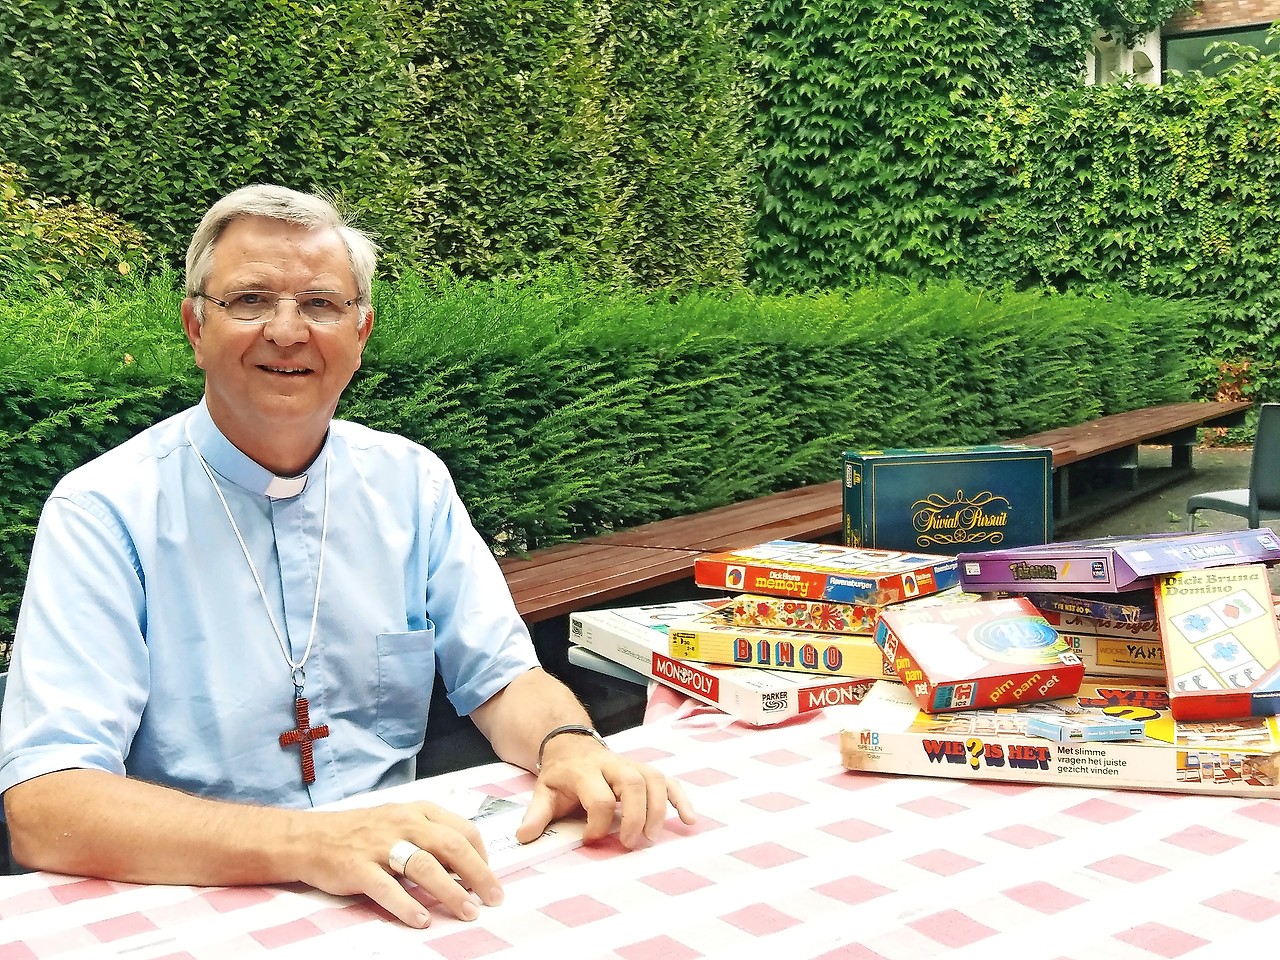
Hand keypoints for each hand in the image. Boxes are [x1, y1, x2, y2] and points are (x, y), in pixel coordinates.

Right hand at [297, 801, 503, 927]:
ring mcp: (380, 845)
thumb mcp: (400, 821)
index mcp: (418, 811)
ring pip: (424, 866)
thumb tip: (465, 865)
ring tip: (467, 911)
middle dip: (477, 873)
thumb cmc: (362, 832)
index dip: (481, 855)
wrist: (310, 837)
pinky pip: (387, 887)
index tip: (489, 877)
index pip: (462, 829)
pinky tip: (421, 920)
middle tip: (492, 898)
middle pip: (450, 846)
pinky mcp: (358, 868)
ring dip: (450, 891)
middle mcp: (403, 823)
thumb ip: (431, 835)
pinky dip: (406, 905)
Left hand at [515, 741, 694, 847]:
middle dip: (635, 816)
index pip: (599, 797)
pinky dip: (681, 799)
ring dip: (659, 809)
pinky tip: (690, 820)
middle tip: (629, 843)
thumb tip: (524, 837)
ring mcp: (631, 766)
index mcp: (584, 771)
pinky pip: (669, 781)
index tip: (590, 839)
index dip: (597, 823)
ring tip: (653, 837)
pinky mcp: (644, 771)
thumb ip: (536, 814)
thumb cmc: (561, 775)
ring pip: (654, 779)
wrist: (570, 745)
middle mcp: (611, 765)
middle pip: (632, 784)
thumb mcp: (543, 791)